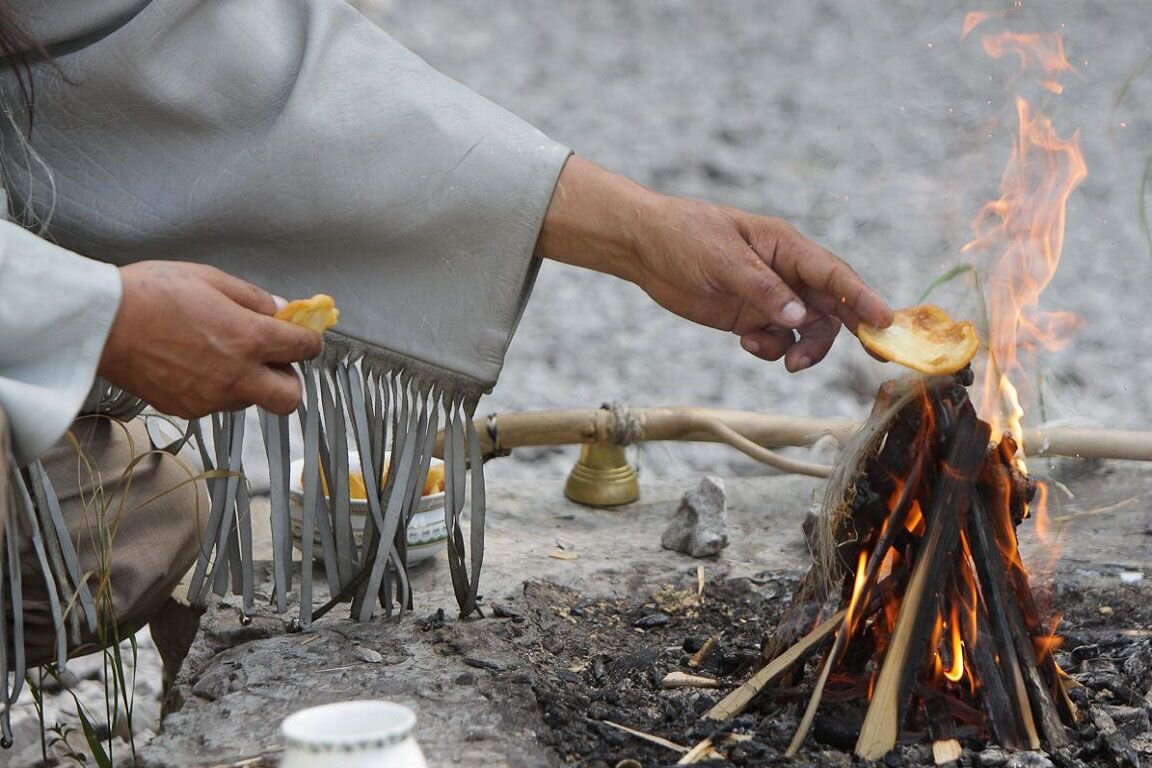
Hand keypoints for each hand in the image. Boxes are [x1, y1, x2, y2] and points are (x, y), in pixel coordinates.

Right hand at [98, 261, 323, 416]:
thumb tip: (282, 311)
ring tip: (222, 355)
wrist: (101, 323)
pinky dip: (218, 389)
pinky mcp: (187, 409)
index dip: (309, 341)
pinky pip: (218, 404)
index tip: (303, 336)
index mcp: (249, 339)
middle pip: (290, 398)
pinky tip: (195, 364)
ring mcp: (212, 398)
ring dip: (251, 382)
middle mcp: (237, 376)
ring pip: (252, 401)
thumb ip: (254, 299)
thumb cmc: (152, 293)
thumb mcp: (211, 279)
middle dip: (289, 379)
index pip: (304, 349)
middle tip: (272, 358)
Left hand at [537, 157, 893, 370]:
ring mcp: (768, 296)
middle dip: (843, 331)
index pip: (832, 274)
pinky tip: (747, 344)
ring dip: (802, 347)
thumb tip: (799, 316)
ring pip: (806, 329)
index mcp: (785, 246)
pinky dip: (771, 349)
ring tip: (785, 361)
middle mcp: (785, 272)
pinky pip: (777, 339)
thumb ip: (762, 290)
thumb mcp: (722, 261)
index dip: (861, 297)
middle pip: (830, 306)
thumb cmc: (684, 237)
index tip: (884, 321)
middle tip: (851, 356)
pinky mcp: (749, 316)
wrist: (644, 247)